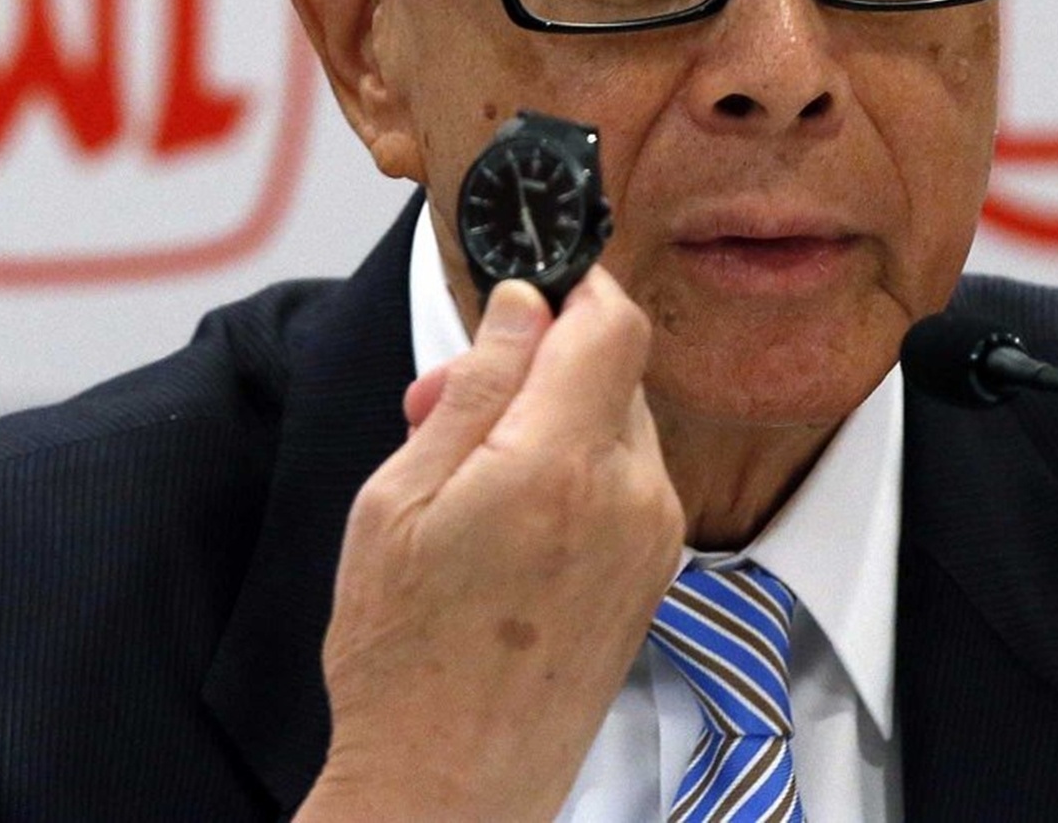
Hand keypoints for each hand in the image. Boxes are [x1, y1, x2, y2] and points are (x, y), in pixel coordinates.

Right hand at [296, 267, 684, 822]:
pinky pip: (626, 479)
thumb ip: (476, 389)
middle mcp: (631, 494)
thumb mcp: (402, 499)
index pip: (611, 320)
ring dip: (552, 418)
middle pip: (612, 369)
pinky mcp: (655, 572)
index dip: (572, 285)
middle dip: (536, 362)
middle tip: (447, 403)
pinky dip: (574, 470)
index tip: (526, 285)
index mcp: (561, 464)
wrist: (448, 785)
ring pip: (617, 422)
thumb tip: (523, 306)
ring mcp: (654, 537)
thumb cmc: (404, 656)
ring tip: (466, 474)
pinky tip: (506, 517)